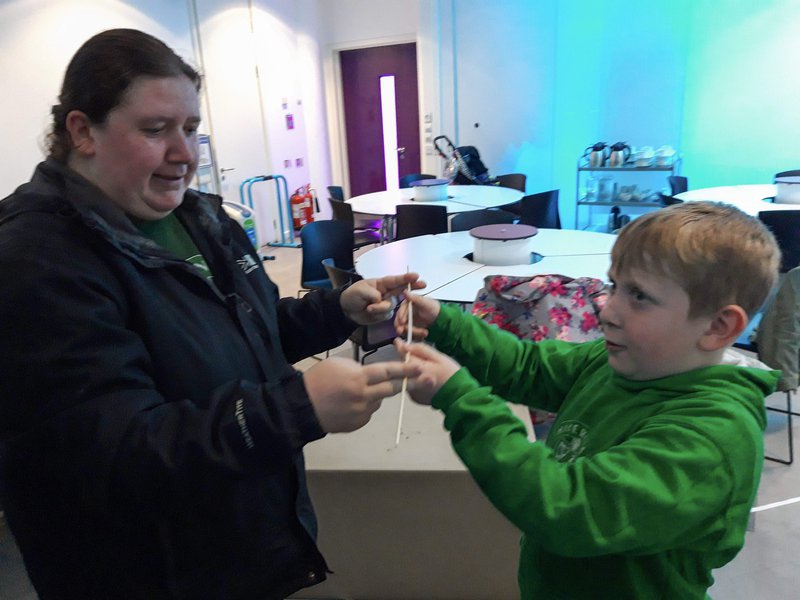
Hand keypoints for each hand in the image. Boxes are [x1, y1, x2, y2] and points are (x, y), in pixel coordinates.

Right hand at [303, 357, 421, 432]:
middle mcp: (364, 396)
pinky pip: (368, 412)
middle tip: (425, 379)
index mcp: (358, 378)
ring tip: (354, 391)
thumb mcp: (338, 364)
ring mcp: (362, 412)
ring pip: (379, 400)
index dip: (406, 369)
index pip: (388, 372)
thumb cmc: (317, 380)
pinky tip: (348, 404)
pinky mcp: (358, 423)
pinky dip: (365, 406)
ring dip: (376, 394)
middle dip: (408, 383)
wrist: (302, 407)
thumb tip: (374, 373)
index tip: (421, 367)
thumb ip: (359, 368)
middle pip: (391, 389)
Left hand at [340, 272, 425, 324]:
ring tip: (368, 308)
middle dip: (413, 287)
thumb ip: (373, 294)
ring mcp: (387, 303)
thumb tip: (381, 300)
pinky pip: (387, 315)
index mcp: (382, 283)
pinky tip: (370, 313)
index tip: (416, 276)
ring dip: (380, 308)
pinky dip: (379, 315)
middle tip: (424, 284)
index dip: (406, 278)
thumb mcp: (360, 290)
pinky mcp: (385, 314)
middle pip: (403, 290)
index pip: (395, 280)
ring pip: (392, 306)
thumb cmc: (353, 295)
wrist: (347, 311)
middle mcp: (387, 292)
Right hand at [394, 292, 440, 340]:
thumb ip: (415, 298)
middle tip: (404, 331)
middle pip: (399, 321)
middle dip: (402, 327)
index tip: (402, 322)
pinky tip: (424, 334)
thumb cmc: (433, 308)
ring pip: (404, 329)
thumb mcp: (425, 302)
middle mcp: (405, 313)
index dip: (401, 316)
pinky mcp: (411, 329)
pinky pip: (410, 334)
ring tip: (424, 333)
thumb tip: (405, 291)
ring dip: (413, 332)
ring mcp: (408, 322)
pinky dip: (417, 335)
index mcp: (407, 304)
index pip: (401, 311)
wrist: (440, 318)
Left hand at [394, 340, 460, 405]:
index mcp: (416, 369)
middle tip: (419, 358)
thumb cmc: (451, 374)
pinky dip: (415, 380)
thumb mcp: (438, 357)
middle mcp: (410, 381)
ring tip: (425, 370)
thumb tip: (404, 345)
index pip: (401, 355)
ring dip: (411, 371)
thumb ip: (420, 350)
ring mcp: (412, 391)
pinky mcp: (415, 398)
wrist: (459, 395)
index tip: (399, 341)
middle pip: (402, 366)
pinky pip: (411, 385)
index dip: (399, 347)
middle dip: (406, 360)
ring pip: (406, 376)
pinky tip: (426, 380)